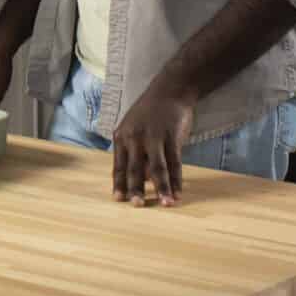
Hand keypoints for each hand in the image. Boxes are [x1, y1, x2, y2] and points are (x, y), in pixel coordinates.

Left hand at [110, 79, 198, 206]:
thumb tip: (140, 180)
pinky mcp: (172, 137)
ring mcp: (154, 137)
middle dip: (136, 189)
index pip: (118, 165)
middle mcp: (135, 137)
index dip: (119, 183)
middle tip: (137, 205)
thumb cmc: (150, 114)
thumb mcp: (134, 130)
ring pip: (157, 168)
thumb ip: (135, 154)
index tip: (118, 199)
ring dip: (162, 188)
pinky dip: (177, 179)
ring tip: (164, 204)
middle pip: (134, 168)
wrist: (169, 90)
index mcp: (121, 136)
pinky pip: (175, 162)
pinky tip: (178, 192)